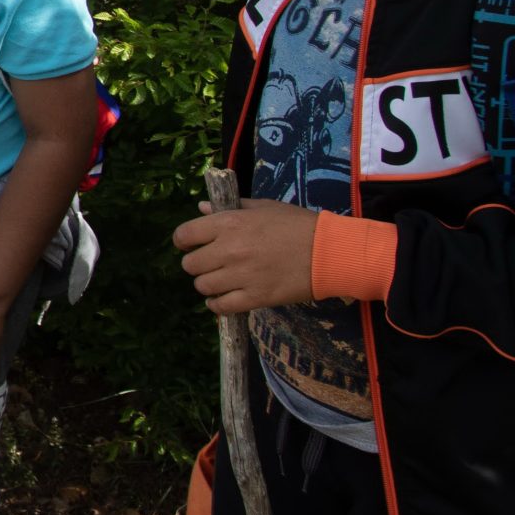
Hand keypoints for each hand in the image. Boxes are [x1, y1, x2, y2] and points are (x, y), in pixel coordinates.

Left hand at [175, 200, 320, 315]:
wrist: (330, 252)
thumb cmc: (299, 225)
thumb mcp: (264, 207)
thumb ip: (231, 207)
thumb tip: (202, 208)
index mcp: (230, 222)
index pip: (185, 235)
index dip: (184, 241)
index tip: (190, 245)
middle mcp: (230, 249)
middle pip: (190, 264)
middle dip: (197, 264)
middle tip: (211, 264)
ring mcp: (242, 275)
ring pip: (203, 287)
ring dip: (208, 285)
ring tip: (221, 281)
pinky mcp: (256, 298)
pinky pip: (221, 307)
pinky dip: (218, 306)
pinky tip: (225, 300)